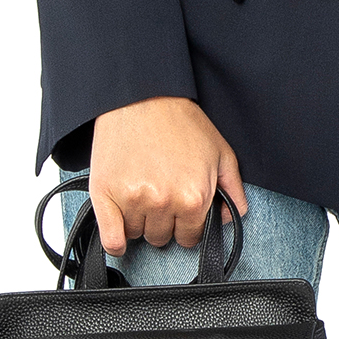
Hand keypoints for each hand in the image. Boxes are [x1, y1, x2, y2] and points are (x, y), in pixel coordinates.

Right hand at [89, 97, 247, 257]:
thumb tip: (229, 218)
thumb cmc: (180, 121)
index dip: (186, 226)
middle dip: (163, 222)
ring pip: (138, 234)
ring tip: (141, 195)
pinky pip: (112, 239)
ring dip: (140, 222)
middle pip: (162, 237)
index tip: (179, 214)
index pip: (190, 237)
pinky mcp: (105, 194)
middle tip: (159, 197)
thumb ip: (233, 190)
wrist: (141, 96)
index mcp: (194, 197)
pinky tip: (120, 237)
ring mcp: (133, 199)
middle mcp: (164, 202)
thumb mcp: (221, 153)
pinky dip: (116, 242)